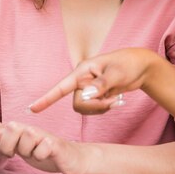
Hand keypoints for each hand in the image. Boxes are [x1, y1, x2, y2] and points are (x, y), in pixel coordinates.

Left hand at [0, 121, 93, 173]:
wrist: (71, 157)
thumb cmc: (44, 151)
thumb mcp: (21, 146)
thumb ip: (4, 138)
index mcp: (21, 130)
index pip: (2, 126)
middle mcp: (31, 129)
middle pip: (12, 126)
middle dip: (7, 144)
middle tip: (12, 154)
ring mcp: (44, 136)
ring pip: (28, 135)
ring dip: (26, 150)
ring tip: (32, 154)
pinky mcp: (56, 145)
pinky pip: (44, 147)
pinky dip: (40, 155)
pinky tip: (44, 156)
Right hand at [29, 48, 159, 114]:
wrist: (142, 66)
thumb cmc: (129, 64)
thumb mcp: (116, 74)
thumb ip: (101, 85)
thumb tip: (86, 96)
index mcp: (82, 71)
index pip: (61, 87)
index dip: (47, 99)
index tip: (32, 108)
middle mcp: (82, 80)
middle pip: (77, 104)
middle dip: (95, 106)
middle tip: (113, 99)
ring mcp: (89, 88)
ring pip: (85, 109)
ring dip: (101, 107)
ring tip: (117, 98)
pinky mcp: (96, 95)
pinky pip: (94, 109)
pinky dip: (105, 108)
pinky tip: (117, 100)